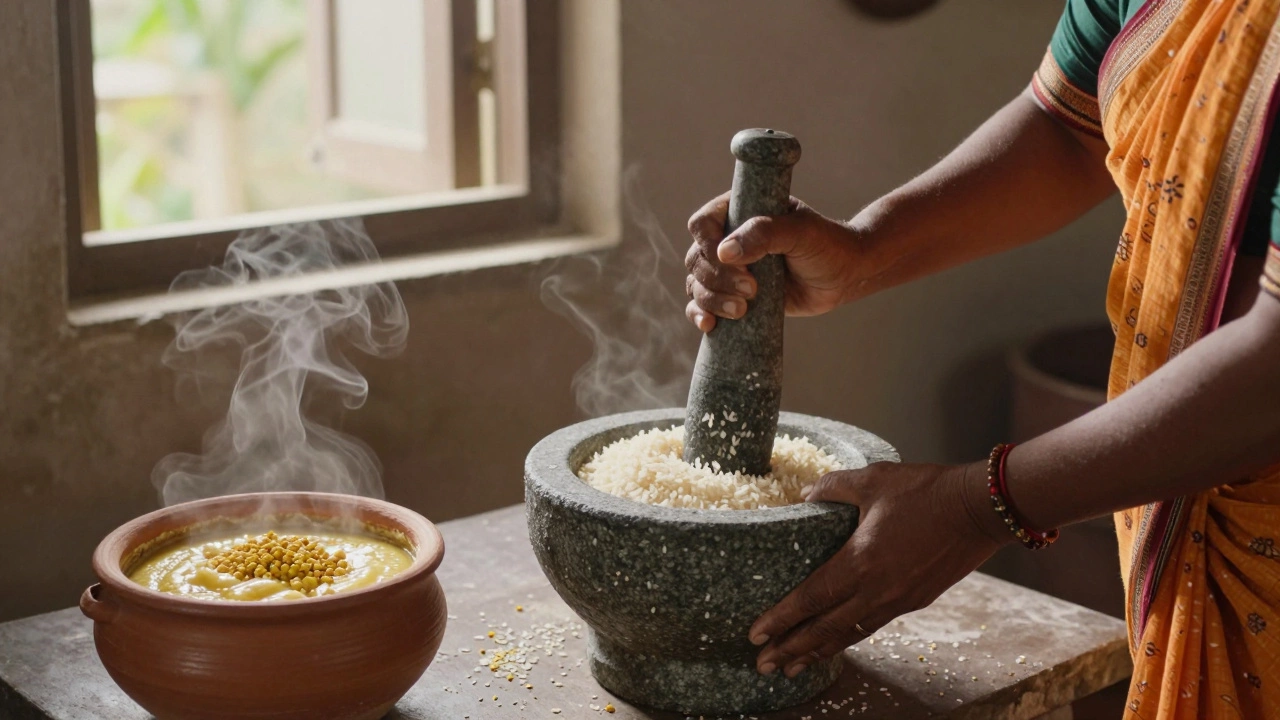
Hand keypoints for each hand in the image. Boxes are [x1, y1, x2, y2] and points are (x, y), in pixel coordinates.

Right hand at [683, 193, 866, 331]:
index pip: (703, 225)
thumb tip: (725, 252)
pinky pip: (702, 305)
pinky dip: (700, 314)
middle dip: (717, 279)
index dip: (709, 246)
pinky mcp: (732, 295)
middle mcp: (728, 239)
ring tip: (741, 310)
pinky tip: (709, 324)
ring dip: (711, 300)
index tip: (734, 262)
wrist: (843, 276)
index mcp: (739, 212)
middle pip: (697, 259)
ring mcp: (729, 269)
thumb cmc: (825, 245)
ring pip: (697, 284)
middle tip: (750, 290)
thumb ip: (765, 234)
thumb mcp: (800, 232)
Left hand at [748, 461, 1012, 677]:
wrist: (980, 509)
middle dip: (791, 649)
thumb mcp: (873, 479)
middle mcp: (878, 590)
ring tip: (792, 667)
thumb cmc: (926, 490)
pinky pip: (872, 626)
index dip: (781, 618)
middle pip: (825, 629)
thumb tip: (804, 494)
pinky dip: (848, 638)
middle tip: (763, 665)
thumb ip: (833, 487)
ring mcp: (898, 600)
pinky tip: (836, 642)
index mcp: (862, 561)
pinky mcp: (915, 601)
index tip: (755, 635)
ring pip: (849, 635)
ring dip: (818, 652)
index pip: (812, 598)